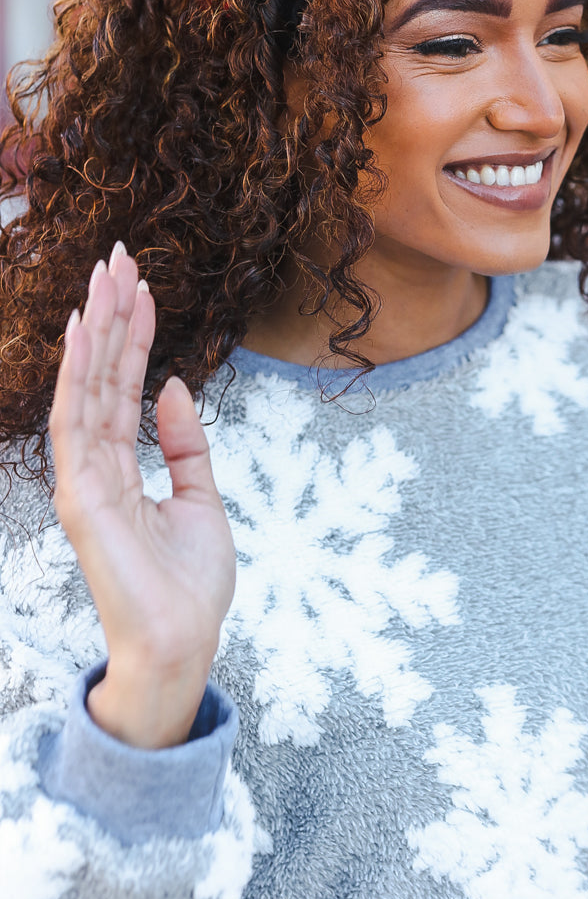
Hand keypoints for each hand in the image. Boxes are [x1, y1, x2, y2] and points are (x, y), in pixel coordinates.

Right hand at [49, 244, 236, 748]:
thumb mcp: (201, 499)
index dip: (133, 334)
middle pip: (101, 377)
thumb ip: (185, 444)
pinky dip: (80, 374)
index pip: (123, 387)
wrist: (184, 643)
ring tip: (105, 274)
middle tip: (117, 255)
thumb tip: (172, 385)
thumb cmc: (190, 586)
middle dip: (111, 315)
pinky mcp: (81, 496)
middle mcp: (96, 468)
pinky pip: (76, 422)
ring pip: (86, 388)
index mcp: (121, 469)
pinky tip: (87, 330)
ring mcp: (83, 480)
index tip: (142, 284)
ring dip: (95, 329)